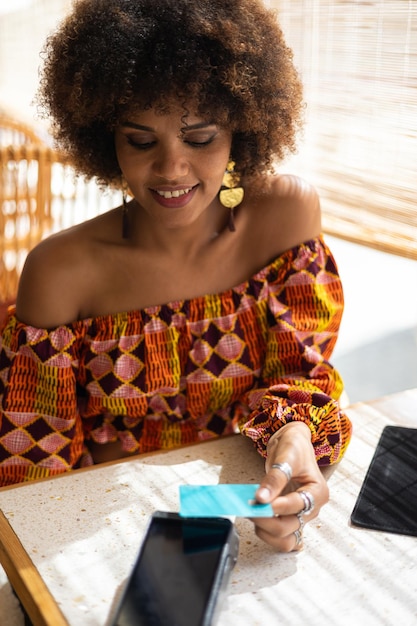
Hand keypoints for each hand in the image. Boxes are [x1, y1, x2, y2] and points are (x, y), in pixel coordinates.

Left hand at [250, 422, 328, 550]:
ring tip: (251, 514)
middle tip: (248, 507)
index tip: (259, 501)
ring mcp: (301, 517)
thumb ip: (275, 478)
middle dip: (266, 520)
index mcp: (317, 492)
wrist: (292, 446)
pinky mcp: (289, 519)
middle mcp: (312, 509)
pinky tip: (257, 521)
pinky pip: (281, 537)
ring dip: (266, 532)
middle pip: (290, 527)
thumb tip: (261, 498)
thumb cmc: (294, 448)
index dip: (277, 506)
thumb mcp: (286, 456)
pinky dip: (267, 534)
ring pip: (285, 539)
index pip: (298, 506)